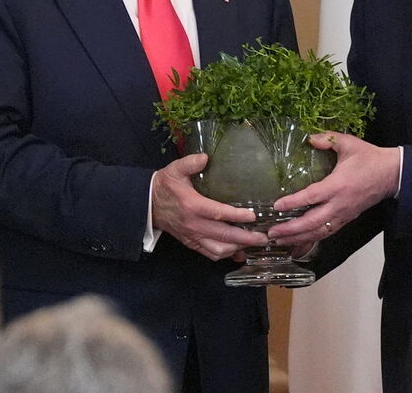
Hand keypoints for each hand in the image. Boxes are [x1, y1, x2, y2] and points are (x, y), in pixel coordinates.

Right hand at [151, 154, 268, 260]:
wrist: (147, 205)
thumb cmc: (165, 186)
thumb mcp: (175, 169)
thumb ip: (190, 163)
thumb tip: (206, 157)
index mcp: (192, 206)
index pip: (218, 214)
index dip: (237, 216)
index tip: (253, 216)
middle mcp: (194, 225)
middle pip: (224, 236)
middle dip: (246, 239)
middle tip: (264, 238)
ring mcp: (193, 237)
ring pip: (219, 250)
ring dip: (238, 248)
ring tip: (254, 244)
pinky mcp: (191, 243)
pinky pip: (210, 254)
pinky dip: (225, 255)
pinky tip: (238, 251)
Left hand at [265, 132, 398, 246]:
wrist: (392, 174)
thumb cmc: (369, 158)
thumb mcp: (348, 143)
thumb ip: (327, 139)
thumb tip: (308, 138)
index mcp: (338, 185)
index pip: (312, 197)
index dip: (293, 203)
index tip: (276, 206)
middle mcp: (339, 204)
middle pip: (312, 222)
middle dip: (291, 230)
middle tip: (271, 232)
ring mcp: (343, 214)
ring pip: (319, 232)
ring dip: (298, 238)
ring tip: (279, 240)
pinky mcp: (347, 219)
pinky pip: (327, 233)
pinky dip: (311, 240)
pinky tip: (298, 242)